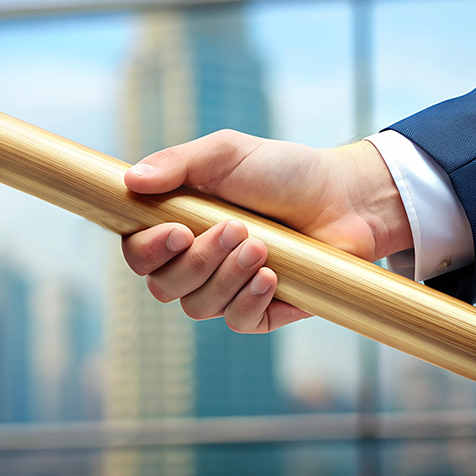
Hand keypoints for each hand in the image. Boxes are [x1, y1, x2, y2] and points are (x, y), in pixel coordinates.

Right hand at [121, 130, 411, 332]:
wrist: (345, 197)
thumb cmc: (282, 171)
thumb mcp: (227, 153)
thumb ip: (176, 163)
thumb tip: (131, 181)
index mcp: (177, 224)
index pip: (138, 253)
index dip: (148, 251)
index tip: (178, 232)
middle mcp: (195, 261)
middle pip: (164, 286)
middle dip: (199, 260)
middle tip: (238, 228)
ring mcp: (226, 288)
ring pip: (199, 306)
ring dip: (228, 277)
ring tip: (263, 246)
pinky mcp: (260, 310)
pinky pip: (237, 322)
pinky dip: (250, 300)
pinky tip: (272, 277)